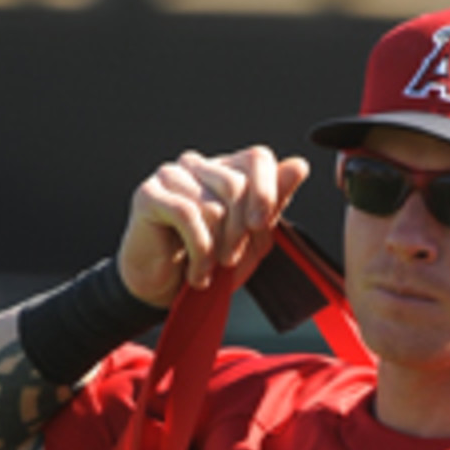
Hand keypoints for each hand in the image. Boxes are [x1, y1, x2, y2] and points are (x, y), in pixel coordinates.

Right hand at [117, 145, 309, 308]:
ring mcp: (172, 175)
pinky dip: (199, 253)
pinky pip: (188, 216)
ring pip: (214, 204)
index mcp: (227, 170)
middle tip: (229, 260)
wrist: (166, 290)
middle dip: (240, 232)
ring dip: (218, 248)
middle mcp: (200, 165)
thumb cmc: (209, 262)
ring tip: (210, 269)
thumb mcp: (252, 240)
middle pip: (237, 184)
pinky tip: (197, 273)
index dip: (266, 192)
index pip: (258, 158)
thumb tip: (299, 165)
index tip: (261, 226)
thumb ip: (274, 204)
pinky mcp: (149, 194)